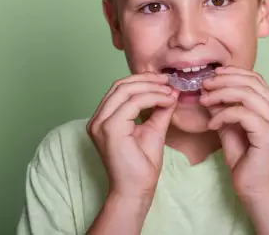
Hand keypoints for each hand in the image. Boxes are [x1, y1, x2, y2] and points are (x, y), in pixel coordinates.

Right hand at [87, 72, 178, 199]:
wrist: (137, 189)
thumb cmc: (142, 164)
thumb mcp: (153, 129)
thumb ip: (159, 109)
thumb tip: (170, 91)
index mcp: (103, 118)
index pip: (120, 89)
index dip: (142, 80)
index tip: (164, 81)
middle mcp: (97, 119)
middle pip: (121, 85)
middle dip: (147, 80)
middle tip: (168, 82)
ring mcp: (101, 123)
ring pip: (125, 90)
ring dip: (151, 88)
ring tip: (169, 92)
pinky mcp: (110, 128)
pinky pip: (132, 103)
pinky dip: (152, 97)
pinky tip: (166, 101)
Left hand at [200, 66, 268, 201]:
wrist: (256, 191)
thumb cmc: (246, 162)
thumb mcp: (231, 129)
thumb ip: (224, 110)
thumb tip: (208, 91)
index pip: (256, 79)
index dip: (233, 73)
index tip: (212, 76)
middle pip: (251, 82)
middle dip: (224, 80)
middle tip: (204, 86)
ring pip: (246, 94)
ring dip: (220, 94)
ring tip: (203, 101)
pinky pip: (242, 113)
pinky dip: (223, 115)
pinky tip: (212, 125)